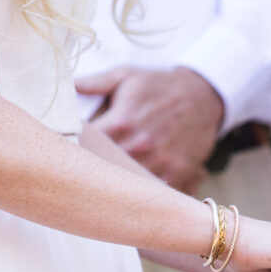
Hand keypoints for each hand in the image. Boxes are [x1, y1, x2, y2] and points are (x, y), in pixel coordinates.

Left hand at [76, 66, 224, 194]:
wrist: (204, 95)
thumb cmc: (160, 85)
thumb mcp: (126, 76)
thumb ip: (95, 83)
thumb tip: (67, 86)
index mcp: (121, 122)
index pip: (85, 146)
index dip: (72, 153)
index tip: (66, 156)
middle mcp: (139, 145)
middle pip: (103, 172)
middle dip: (91, 173)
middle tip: (80, 177)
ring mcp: (159, 162)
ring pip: (128, 186)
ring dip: (117, 187)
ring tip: (105, 189)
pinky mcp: (177, 172)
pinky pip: (157, 193)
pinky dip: (145, 195)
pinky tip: (135, 194)